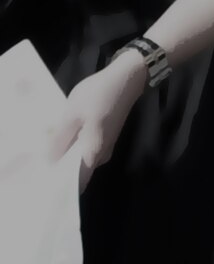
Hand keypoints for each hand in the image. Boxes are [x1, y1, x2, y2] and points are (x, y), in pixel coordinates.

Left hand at [50, 50, 148, 189]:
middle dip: (58, 167)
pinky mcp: (105, 136)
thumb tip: (48, 162)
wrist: (127, 78)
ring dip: (64, 154)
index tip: (41, 182)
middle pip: (77, 171)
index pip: (76, 182)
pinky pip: (84, 148)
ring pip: (80, 158)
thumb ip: (59, 140)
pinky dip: (72, 145)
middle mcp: (101, 155)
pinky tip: (61, 136)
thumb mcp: (72, 115)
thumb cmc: (98, 95)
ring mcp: (105, 145)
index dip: (59, 185)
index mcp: (93, 153)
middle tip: (36, 161)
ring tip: (44, 147)